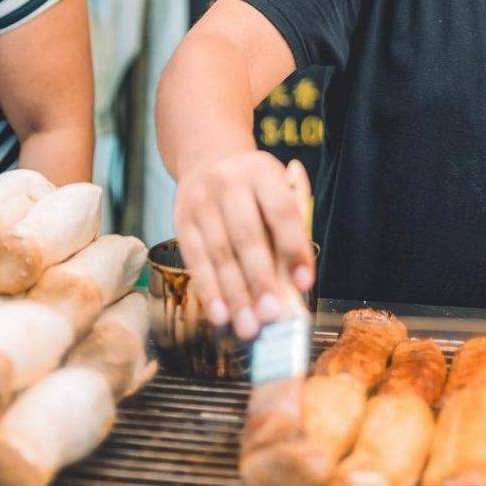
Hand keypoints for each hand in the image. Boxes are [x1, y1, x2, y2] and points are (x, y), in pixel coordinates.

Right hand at [174, 151, 314, 340]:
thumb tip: (295, 286)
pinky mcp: (181, 221)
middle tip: (272, 315)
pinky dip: (209, 292)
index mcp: (263, 172)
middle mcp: (229, 183)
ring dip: (235, 296)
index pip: (281, 211)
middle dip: (260, 280)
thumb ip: (288, 230)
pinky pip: (196, 261)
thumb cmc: (256, 188)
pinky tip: (221, 316)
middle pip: (246, 237)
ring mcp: (200, 201)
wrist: (209, 158)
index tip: (304, 282)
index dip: (294, 248)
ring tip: (249, 326)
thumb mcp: (278, 190)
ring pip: (219, 255)